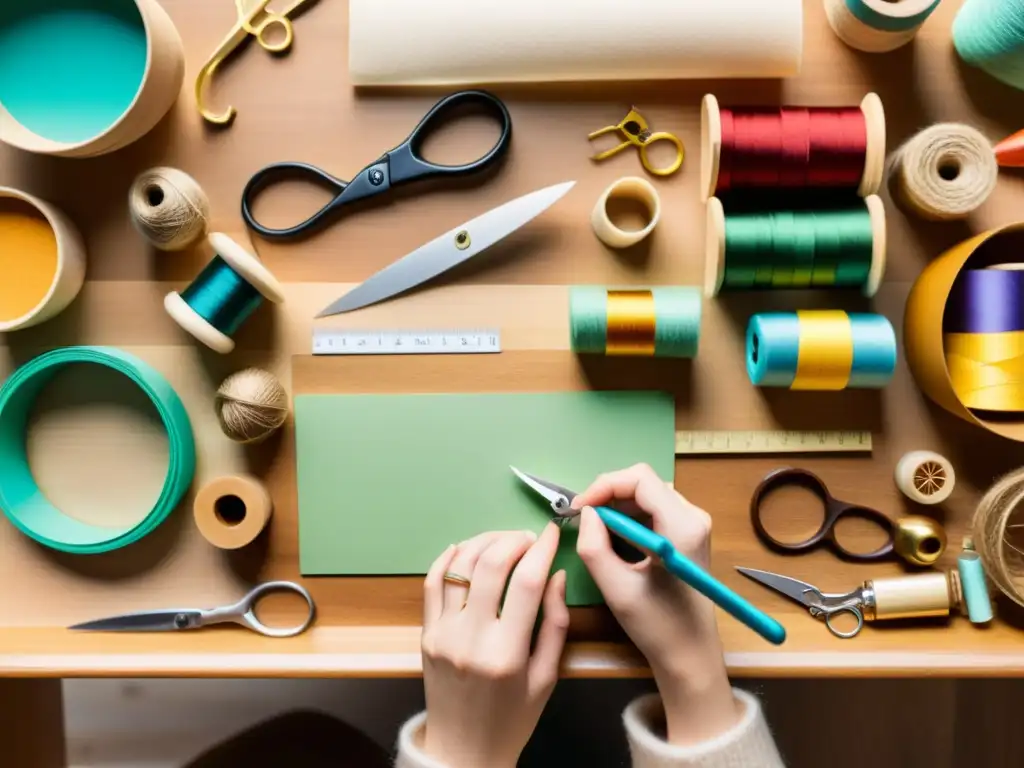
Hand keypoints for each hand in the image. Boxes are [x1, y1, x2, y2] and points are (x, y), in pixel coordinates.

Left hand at [420, 525, 568, 767]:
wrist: (463, 751)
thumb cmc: (513, 719)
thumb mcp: (547, 678)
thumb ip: (555, 624)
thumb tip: (555, 574)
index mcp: (508, 654)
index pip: (527, 583)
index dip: (541, 549)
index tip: (551, 531)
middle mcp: (471, 639)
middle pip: (490, 565)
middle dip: (512, 539)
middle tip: (528, 538)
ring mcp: (443, 634)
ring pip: (459, 567)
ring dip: (483, 542)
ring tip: (502, 540)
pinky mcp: (425, 634)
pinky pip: (431, 583)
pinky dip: (447, 558)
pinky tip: (464, 548)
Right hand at [574, 464, 740, 745]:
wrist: (690, 654)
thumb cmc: (657, 625)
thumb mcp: (617, 589)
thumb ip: (594, 547)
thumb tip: (586, 514)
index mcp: (682, 525)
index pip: (639, 479)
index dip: (604, 486)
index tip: (579, 509)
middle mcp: (693, 516)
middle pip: (643, 483)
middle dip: (608, 495)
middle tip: (582, 519)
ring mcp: (693, 524)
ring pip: (646, 494)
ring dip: (617, 505)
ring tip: (594, 528)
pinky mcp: (687, 533)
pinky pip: (653, 509)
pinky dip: (628, 516)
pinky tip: (612, 537)